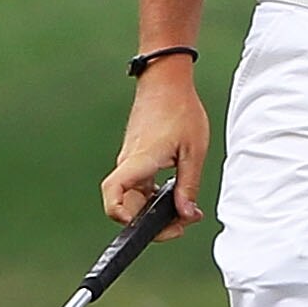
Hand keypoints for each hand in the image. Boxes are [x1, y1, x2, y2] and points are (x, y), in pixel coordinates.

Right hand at [107, 59, 209, 229]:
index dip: (121, 216)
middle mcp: (129, 163)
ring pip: (133, 197)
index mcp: (139, 161)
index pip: (113, 194)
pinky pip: (139, 185)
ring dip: (153, 210)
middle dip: (150, 223)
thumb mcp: (193, 151)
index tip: (145, 225)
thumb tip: (186, 215)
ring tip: (184, 211)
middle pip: (125, 205)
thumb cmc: (180, 110)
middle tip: (181, 224)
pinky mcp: (136, 156)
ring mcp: (131, 160)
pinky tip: (176, 194)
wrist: (165, 81)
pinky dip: (154, 197)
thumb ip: (188, 186)